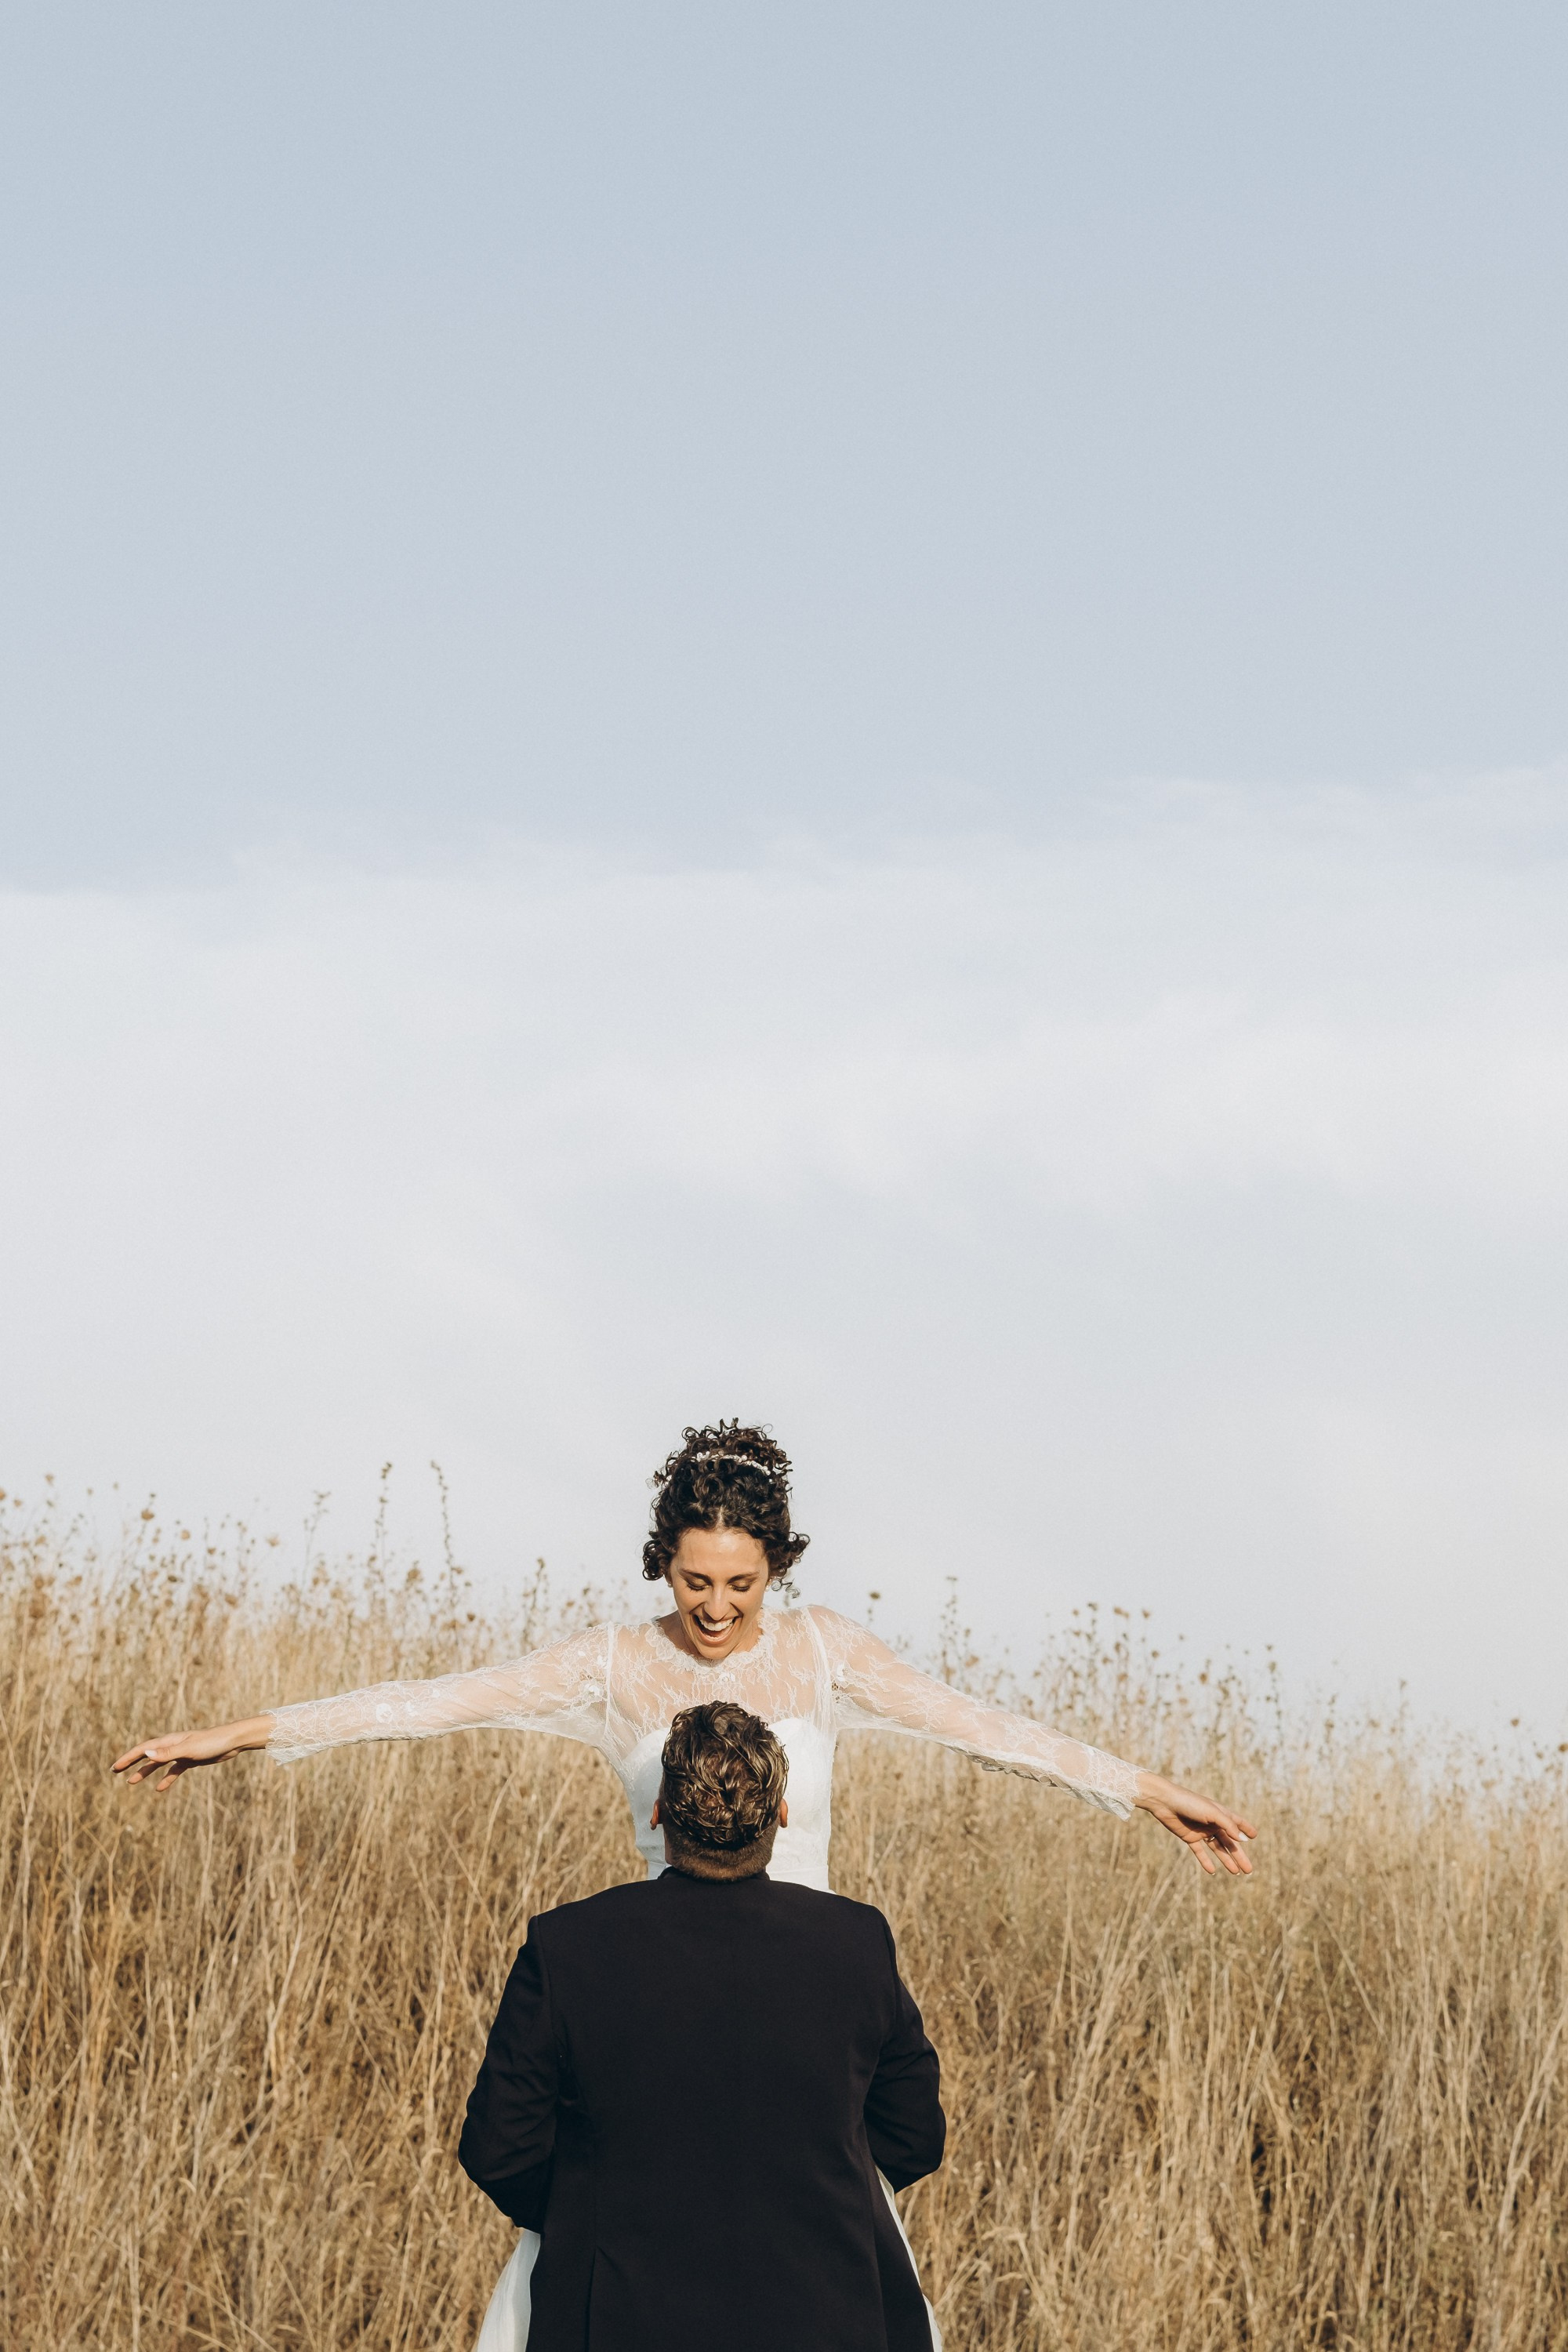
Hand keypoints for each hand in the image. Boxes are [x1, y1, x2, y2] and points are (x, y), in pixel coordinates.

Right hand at [112, 1716, 273, 1792]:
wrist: (232, 1741)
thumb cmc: (211, 1742)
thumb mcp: (188, 1750)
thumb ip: (167, 1752)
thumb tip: (146, 1753)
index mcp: (169, 1741)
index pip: (143, 1748)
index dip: (128, 1758)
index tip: (115, 1767)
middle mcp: (173, 1745)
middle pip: (147, 1753)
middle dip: (131, 1762)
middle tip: (116, 1770)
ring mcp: (182, 1752)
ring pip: (158, 1763)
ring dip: (145, 1771)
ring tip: (131, 1782)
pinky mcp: (191, 1760)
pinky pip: (174, 1770)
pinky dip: (166, 1778)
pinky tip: (159, 1789)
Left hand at [1134, 1772, 1257, 1875]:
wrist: (1165, 1802)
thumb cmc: (1190, 1803)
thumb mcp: (1212, 1812)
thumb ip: (1228, 1825)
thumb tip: (1243, 1839)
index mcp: (1220, 1813)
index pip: (1237, 1822)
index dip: (1245, 1828)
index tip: (1254, 1835)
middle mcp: (1212, 1823)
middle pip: (1229, 1842)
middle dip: (1239, 1856)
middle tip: (1249, 1870)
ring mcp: (1201, 1831)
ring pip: (1217, 1849)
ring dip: (1226, 1860)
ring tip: (1236, 1873)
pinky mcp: (1189, 1837)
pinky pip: (1200, 1852)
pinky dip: (1206, 1861)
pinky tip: (1212, 1871)